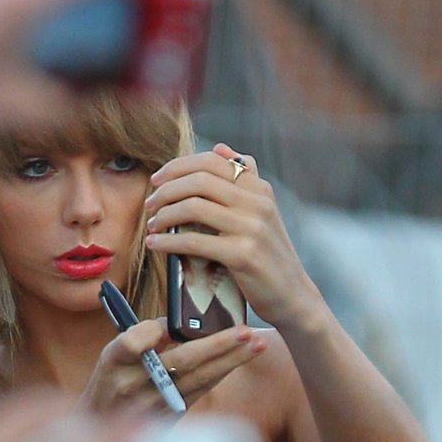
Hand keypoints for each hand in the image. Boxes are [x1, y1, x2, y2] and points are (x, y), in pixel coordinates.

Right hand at [81, 315, 264, 415]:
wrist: (98, 430)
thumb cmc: (110, 380)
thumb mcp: (113, 355)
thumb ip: (142, 337)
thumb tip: (178, 323)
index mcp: (113, 362)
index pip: (133, 343)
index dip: (153, 332)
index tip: (170, 325)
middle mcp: (132, 385)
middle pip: (180, 362)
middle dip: (217, 345)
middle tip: (245, 331)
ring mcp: (154, 406)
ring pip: (199, 380)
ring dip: (231, 361)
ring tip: (255, 344)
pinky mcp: (169, 418)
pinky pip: (201, 391)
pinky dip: (221, 373)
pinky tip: (239, 359)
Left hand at [145, 143, 317, 328]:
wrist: (292, 294)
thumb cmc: (268, 253)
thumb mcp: (262, 210)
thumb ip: (244, 178)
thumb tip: (221, 147)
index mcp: (259, 188)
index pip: (212, 161)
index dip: (178, 166)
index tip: (157, 180)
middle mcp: (258, 203)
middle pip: (199, 181)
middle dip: (166, 190)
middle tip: (150, 204)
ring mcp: (251, 228)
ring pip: (193, 208)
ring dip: (163, 215)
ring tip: (151, 224)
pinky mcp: (243, 255)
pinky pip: (193, 242)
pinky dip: (167, 241)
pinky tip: (155, 244)